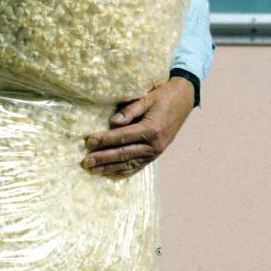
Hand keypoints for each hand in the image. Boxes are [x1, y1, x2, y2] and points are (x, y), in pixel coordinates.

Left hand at [81, 77, 195, 177]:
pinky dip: (124, 171)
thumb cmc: (163, 96)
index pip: (122, 137)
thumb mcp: (147, 98)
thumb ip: (130, 110)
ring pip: (129, 163)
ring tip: (93, 170)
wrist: (184, 100)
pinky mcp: (155, 155)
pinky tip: (110, 173)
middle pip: (123, 153)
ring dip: (110, 167)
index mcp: (151, 129)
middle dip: (103, 158)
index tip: (88, 142)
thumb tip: (112, 122)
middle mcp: (153, 144)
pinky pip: (138, 166)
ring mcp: (155, 152)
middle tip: (85, 162)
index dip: (104, 140)